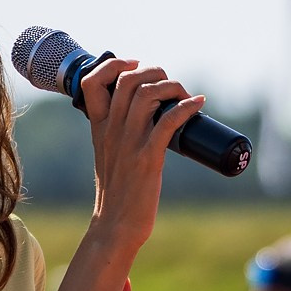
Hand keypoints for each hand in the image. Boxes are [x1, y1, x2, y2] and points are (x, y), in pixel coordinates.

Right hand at [78, 56, 201, 254]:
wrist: (116, 226)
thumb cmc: (118, 193)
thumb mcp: (109, 156)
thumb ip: (119, 134)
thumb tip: (146, 117)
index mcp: (99, 128)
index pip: (92, 82)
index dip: (114, 65)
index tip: (135, 67)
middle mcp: (111, 130)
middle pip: (127, 80)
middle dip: (153, 71)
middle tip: (168, 83)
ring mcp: (129, 143)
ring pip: (147, 94)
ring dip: (171, 86)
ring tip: (184, 95)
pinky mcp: (147, 158)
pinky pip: (168, 121)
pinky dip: (186, 107)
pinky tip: (198, 104)